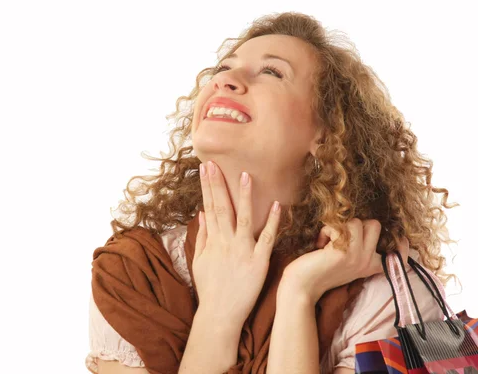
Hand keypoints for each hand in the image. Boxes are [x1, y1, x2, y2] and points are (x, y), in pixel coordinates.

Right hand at [193, 161, 281, 327]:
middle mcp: (226, 242)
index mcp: (213, 241)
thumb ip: (202, 236)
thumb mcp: (200, 261)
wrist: (220, 314)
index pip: (209, 206)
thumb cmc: (210, 288)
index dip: (207, 186)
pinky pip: (268, 238)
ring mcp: (243, 251)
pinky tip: (278, 205)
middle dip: (218, 184)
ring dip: (245, 197)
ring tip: (246, 176)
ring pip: (245, 218)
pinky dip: (273, 222)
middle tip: (215, 163)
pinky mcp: (259, 261)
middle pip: (222, 208)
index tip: (205, 167)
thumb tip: (201, 213)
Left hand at [280, 218, 409, 303]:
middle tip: (338, 240)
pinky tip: (320, 246)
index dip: (402, 244)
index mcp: (370, 265)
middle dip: (354, 225)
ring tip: (326, 244)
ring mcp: (358, 257)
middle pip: (374, 224)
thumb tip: (364, 225)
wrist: (300, 287)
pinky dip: (326, 231)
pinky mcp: (345, 252)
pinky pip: (340, 226)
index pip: (397, 254)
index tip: (404, 240)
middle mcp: (368, 262)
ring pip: (357, 222)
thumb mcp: (344, 260)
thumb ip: (358, 248)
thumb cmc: (318, 270)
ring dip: (338, 227)